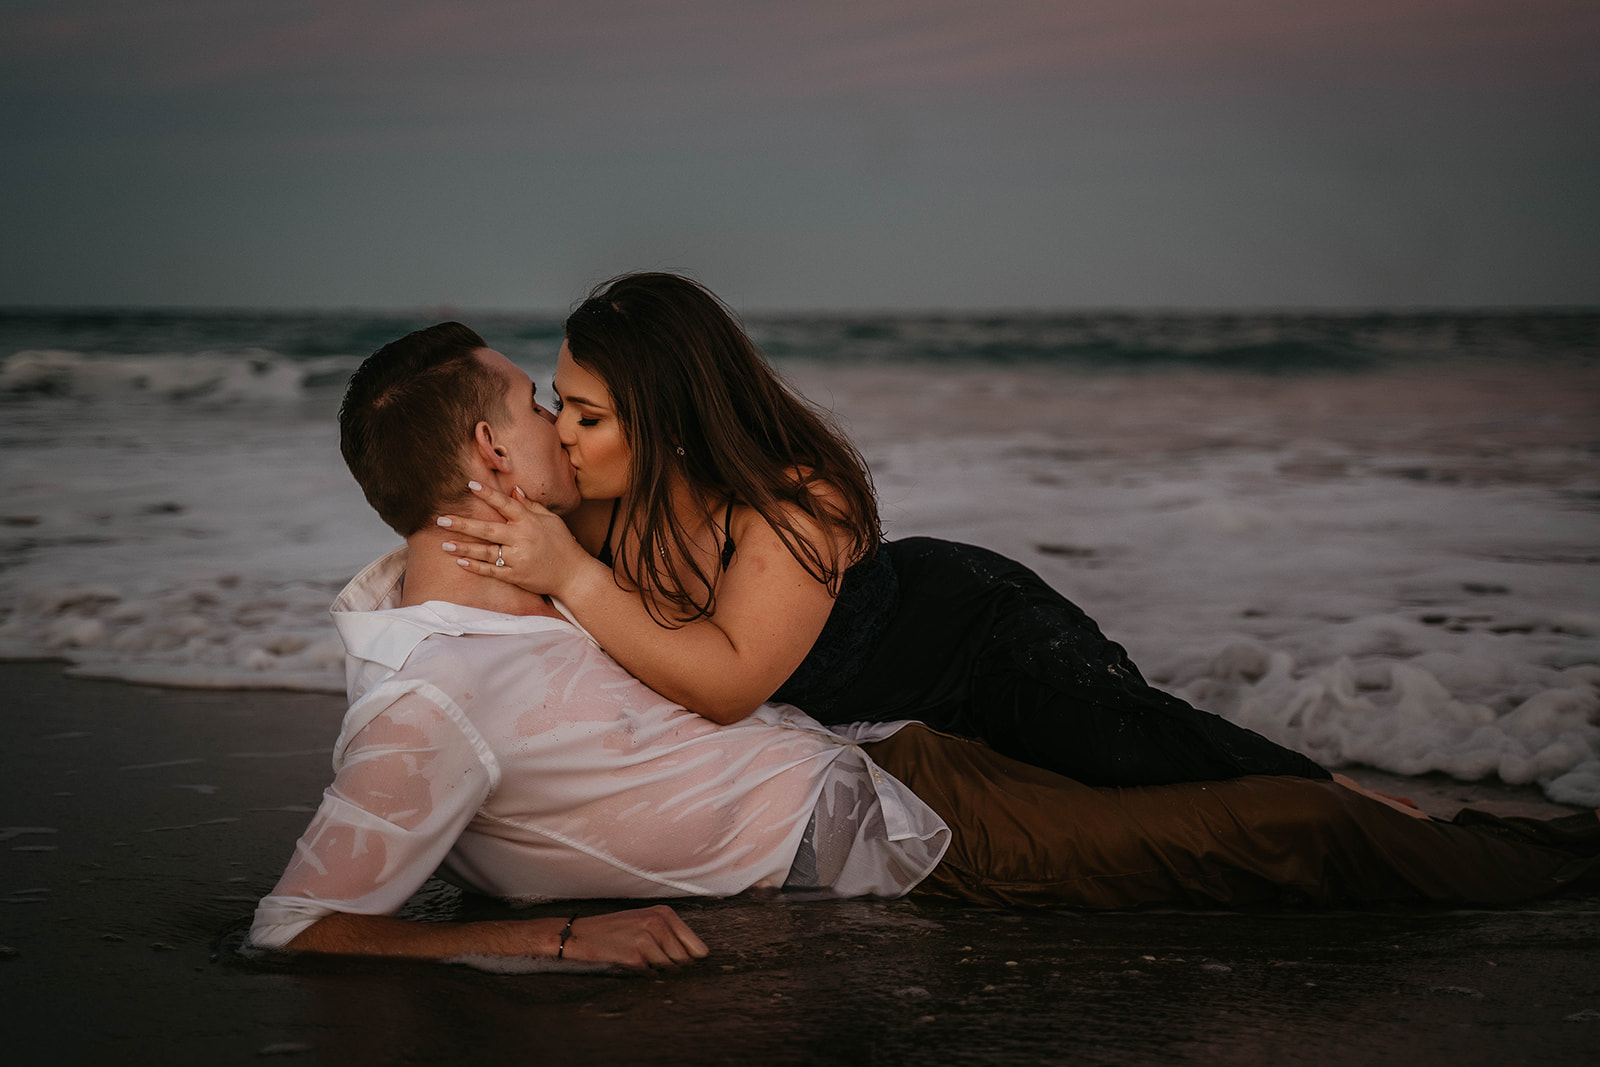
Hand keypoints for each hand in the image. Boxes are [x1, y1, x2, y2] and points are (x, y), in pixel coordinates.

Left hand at [439, 481, 595, 598]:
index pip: (505, 504)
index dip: (488, 494)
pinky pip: (492, 570)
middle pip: (487, 529)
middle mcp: (521, 538)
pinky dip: (476, 567)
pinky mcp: (516, 576)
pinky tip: (461, 562)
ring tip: (444, 544)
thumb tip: (514, 490)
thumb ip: (531, 506)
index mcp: (529, 522)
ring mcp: (518, 558)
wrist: (573, 575)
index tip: (470, 485)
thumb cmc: (562, 544)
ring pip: (486, 551)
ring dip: (464, 547)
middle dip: (463, 524)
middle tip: (441, 519)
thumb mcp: (551, 520)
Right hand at [559, 905, 709, 968]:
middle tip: (656, 964)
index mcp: (665, 913)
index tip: (688, 968)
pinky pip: (651, 975)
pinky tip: (632, 964)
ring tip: (642, 961)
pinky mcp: (634, 956)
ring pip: (669, 970)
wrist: (580, 934)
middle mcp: (658, 923)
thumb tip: (698, 958)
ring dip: (659, 972)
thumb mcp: (646, 920)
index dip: (694, 962)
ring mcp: (646, 939)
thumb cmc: (615, 929)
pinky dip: (645, 974)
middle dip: (676, 968)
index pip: (698, 947)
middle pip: (685, 961)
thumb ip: (671, 934)